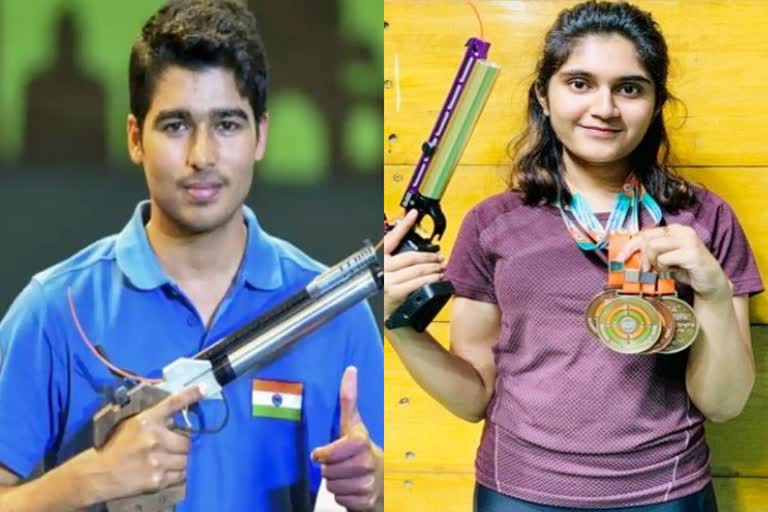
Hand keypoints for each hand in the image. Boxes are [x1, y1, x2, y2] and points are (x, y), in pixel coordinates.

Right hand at [93, 385, 204, 501]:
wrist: (98, 473)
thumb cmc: (116, 446)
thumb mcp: (133, 425)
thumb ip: (155, 420)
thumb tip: (178, 416)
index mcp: (146, 421)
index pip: (173, 403)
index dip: (191, 395)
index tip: (205, 388)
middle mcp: (154, 438)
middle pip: (187, 441)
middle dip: (184, 445)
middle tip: (175, 447)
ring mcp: (157, 460)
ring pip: (187, 459)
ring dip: (182, 460)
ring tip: (170, 460)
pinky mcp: (158, 479)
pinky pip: (181, 475)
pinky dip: (177, 473)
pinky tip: (166, 471)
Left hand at [311, 367, 381, 510]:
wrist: (385, 479)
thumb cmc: (362, 449)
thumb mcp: (353, 424)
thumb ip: (349, 398)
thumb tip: (350, 370)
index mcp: (362, 441)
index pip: (333, 451)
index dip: (324, 454)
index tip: (321, 453)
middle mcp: (368, 462)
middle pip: (328, 472)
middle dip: (329, 469)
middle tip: (340, 464)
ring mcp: (368, 483)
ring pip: (332, 487)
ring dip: (335, 483)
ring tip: (347, 476)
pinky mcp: (366, 501)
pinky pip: (340, 500)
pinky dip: (343, 496)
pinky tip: (352, 488)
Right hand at [384, 209, 445, 319]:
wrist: (389, 319)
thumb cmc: (390, 293)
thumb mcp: (389, 274)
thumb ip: (397, 260)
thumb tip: (419, 250)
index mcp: (378, 259)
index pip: (391, 238)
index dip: (403, 225)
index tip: (414, 214)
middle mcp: (381, 268)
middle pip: (410, 256)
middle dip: (429, 256)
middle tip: (440, 257)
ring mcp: (387, 281)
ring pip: (416, 269)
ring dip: (433, 268)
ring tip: (442, 267)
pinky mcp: (395, 292)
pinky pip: (417, 281)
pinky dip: (430, 279)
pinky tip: (438, 278)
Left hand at [616, 225, 730, 301]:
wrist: (711, 283)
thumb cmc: (686, 270)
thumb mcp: (666, 259)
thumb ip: (651, 253)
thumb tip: (627, 255)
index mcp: (674, 229)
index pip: (646, 232)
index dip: (630, 245)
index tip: (620, 258)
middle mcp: (682, 231)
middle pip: (647, 238)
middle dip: (641, 256)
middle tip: (645, 269)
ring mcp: (688, 240)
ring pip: (653, 246)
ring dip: (654, 262)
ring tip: (664, 269)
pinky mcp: (692, 253)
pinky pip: (664, 258)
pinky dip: (664, 267)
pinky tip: (673, 271)